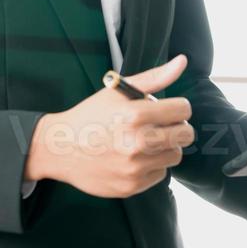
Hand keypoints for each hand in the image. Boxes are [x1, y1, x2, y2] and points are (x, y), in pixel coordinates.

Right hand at [23, 54, 195, 197]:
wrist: (61, 148)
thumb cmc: (92, 115)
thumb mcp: (119, 91)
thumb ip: (155, 77)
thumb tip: (182, 61)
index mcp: (135, 114)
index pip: (183, 109)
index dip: (178, 107)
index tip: (168, 109)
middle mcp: (137, 142)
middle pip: (185, 135)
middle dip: (177, 127)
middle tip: (162, 125)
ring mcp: (135, 167)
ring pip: (175, 155)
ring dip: (166, 147)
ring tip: (146, 141)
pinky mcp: (132, 186)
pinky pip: (160, 173)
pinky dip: (152, 165)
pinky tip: (135, 157)